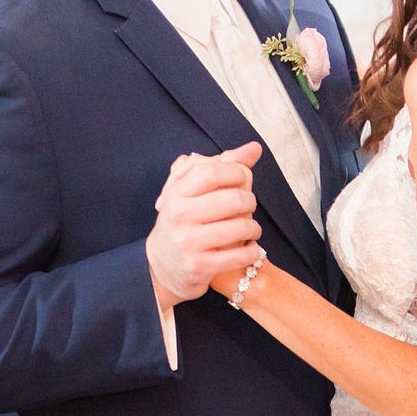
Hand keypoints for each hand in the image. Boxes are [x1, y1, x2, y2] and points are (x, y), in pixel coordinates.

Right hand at [146, 144, 262, 305]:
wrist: (161, 265)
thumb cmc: (183, 221)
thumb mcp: (191, 191)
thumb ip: (222, 165)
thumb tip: (254, 148)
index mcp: (177, 193)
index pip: (212, 171)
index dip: (236, 172)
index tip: (242, 180)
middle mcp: (180, 216)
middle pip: (234, 199)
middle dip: (250, 201)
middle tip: (249, 206)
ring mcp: (189, 243)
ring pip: (241, 227)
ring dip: (254, 228)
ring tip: (252, 229)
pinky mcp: (200, 267)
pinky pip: (241, 256)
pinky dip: (253, 251)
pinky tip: (250, 248)